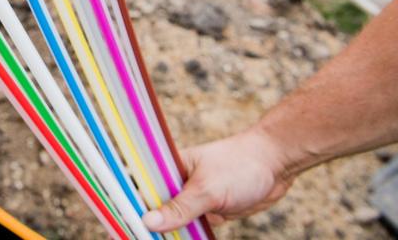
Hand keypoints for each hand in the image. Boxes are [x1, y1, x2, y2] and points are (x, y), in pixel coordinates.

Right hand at [142, 127, 293, 231]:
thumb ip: (179, 208)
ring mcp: (195, 195)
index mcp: (173, 164)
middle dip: (149, 222)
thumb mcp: (207, 189)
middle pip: (156, 205)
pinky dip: (186, 236)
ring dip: (168, 233)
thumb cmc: (239, 164)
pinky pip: (191, 227)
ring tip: (150, 238)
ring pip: (174, 219)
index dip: (131, 202)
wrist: (275, 165)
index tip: (121, 221)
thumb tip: (148, 221)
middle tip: (137, 236)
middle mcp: (180, 179)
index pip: (143, 184)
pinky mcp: (210, 209)